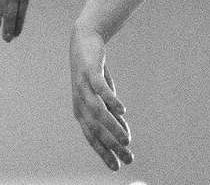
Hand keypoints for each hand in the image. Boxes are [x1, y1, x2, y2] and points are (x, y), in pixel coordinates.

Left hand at [69, 24, 131, 169]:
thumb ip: (111, 115)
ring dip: (112, 128)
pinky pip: (101, 90)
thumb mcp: (104, 97)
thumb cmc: (94, 72)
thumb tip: (124, 134)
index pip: (92, 137)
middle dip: (112, 146)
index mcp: (81, 111)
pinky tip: (123, 112)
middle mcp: (80, 102)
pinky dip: (111, 101)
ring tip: (127, 140)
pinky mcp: (90, 73)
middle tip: (128, 158)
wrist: (85, 41)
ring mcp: (83, 87)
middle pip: (96, 129)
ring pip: (98, 113)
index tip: (117, 167)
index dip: (104, 152)